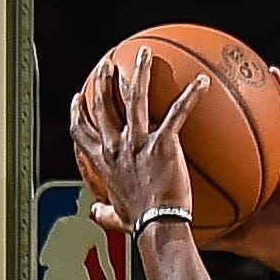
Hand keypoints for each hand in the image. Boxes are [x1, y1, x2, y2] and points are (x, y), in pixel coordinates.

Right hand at [70, 50, 204, 239]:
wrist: (158, 226)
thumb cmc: (141, 224)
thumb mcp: (118, 217)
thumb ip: (106, 213)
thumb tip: (96, 214)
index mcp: (104, 162)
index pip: (81, 132)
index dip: (77, 112)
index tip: (78, 98)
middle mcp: (116, 146)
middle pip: (103, 105)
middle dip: (103, 80)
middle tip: (107, 64)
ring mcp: (138, 142)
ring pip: (134, 97)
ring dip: (138, 71)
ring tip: (144, 52)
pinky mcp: (163, 144)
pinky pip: (178, 113)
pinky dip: (191, 96)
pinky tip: (202, 81)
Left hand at [212, 80, 279, 279]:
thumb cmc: (279, 250)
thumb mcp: (239, 238)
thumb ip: (214, 232)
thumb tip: (184, 232)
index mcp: (261, 178)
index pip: (242, 146)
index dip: (228, 125)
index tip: (209, 104)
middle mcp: (279, 166)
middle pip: (264, 126)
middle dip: (254, 100)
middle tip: (236, 73)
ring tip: (269, 74)